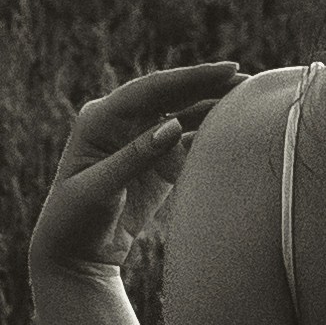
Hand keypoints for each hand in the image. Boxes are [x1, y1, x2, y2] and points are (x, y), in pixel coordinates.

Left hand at [30, 53, 245, 283]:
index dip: (190, 77)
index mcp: (100, 118)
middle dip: (208, 85)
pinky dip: (210, 133)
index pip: (151, 89)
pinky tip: (237, 129)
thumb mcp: (99, 189)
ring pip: (183, 114)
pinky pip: (188, 140)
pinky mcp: (156, 162)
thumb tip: (173, 126)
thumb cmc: (75, 220)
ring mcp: (141, 140)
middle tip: (249, 79)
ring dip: (213, 106)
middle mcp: (121, 122)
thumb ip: (135, 157)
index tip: (226, 70)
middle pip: (171, 95)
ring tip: (250, 100)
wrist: (75, 254)